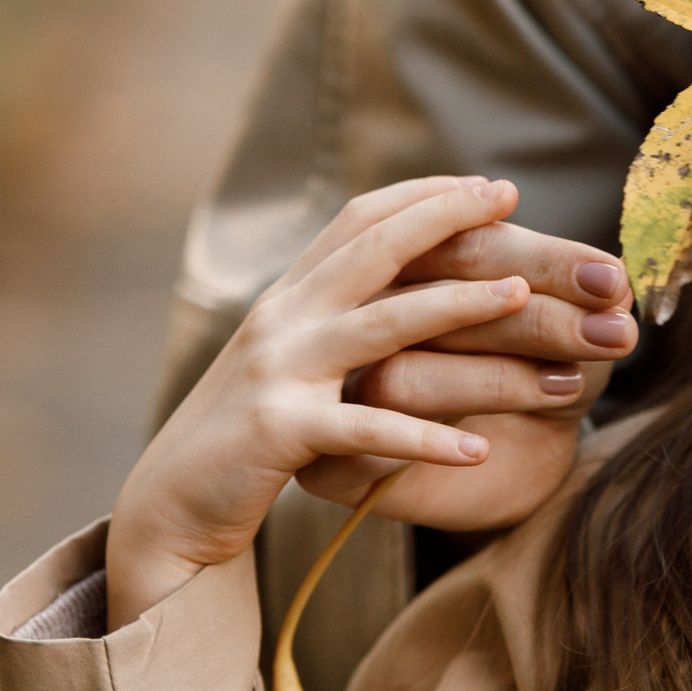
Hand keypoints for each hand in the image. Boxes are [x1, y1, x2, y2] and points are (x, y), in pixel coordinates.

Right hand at [104, 178, 534, 628]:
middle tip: (510, 200)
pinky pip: (366, 428)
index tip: (483, 185)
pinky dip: (426, 439)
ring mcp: (279, 370)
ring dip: (459, 305)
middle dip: (445, 218)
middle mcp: (283, 318)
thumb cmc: (243, 436)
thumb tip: (395, 280)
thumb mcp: (285, 359)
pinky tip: (480, 451)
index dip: (422, 196)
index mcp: (290, 297)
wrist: (168, 505)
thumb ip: (329, 317)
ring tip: (523, 295)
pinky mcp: (279, 432)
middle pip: (374, 249)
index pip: (359, 220)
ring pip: (383, 325)